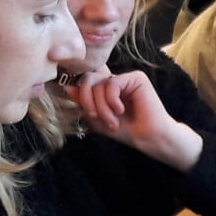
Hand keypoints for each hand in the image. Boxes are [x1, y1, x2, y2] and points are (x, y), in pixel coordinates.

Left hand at [68, 70, 202, 170]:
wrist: (148, 138)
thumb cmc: (126, 130)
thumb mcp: (97, 118)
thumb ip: (83, 102)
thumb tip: (67, 86)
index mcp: (105, 89)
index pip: (85, 80)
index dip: (79, 90)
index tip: (80, 105)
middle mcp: (115, 80)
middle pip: (88, 79)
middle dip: (87, 100)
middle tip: (95, 117)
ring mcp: (125, 78)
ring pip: (99, 84)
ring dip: (101, 106)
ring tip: (112, 121)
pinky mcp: (136, 78)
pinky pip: (112, 83)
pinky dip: (112, 100)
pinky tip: (121, 110)